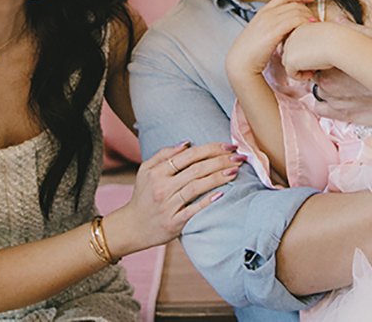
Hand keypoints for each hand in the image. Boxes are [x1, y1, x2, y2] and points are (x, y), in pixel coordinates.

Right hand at [108, 141, 241, 253]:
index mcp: (157, 172)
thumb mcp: (146, 171)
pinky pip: (193, 210)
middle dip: (220, 160)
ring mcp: (168, 205)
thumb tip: (187, 143)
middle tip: (239, 156)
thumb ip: (164, 154)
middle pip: (196, 169)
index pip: (189, 156)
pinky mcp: (174, 222)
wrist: (132, 227)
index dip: (210, 148)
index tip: (228, 146)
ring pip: (197, 187)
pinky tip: (222, 193)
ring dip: (218, 177)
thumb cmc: (142, 196)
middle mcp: (162, 187)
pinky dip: (207, 201)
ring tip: (235, 170)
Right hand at [225, 0, 314, 79]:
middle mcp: (266, 13)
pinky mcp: (273, 31)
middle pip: (293, 3)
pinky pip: (294, 20)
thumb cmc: (250, 52)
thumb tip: (285, 28)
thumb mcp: (260, 33)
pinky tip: (310, 26)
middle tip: (315, 16)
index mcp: (262, 12)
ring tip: (315, 23)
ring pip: (296, 10)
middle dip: (307, 8)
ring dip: (308, 15)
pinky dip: (304, 21)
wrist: (240, 62)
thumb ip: (272, 26)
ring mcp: (269, 21)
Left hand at [279, 21, 345, 78]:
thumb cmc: (337, 39)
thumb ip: (314, 43)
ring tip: (315, 69)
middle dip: (301, 61)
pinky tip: (312, 73)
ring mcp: (288, 47)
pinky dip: (301, 76)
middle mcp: (291, 35)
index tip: (317, 56)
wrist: (336, 42)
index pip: (296, 43)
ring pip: (289, 63)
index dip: (305, 53)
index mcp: (300, 26)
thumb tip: (311, 55)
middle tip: (316, 65)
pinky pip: (291, 73)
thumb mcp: (324, 37)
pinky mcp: (289, 59)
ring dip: (300, 68)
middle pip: (290, 53)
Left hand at [300, 14, 371, 125]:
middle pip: (315, 73)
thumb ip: (351, 29)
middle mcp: (328, 80)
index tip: (334, 58)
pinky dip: (324, 105)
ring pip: (317, 91)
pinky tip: (339, 100)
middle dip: (325, 72)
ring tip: (345, 87)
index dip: (324, 57)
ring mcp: (332, 99)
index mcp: (333, 60)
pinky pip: (319, 109)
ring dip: (326, 89)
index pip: (316, 56)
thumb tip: (337, 20)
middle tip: (342, 73)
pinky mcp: (339, 114)